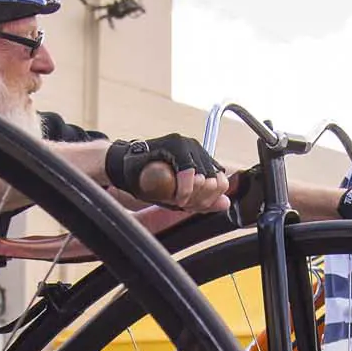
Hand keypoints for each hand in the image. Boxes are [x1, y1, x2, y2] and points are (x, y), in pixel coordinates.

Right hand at [106, 136, 228, 211]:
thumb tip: (226, 203)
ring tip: (178, 200)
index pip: (221, 183)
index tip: (193, 206)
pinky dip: (185, 188)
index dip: (210, 199)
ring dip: (193, 196)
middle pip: (215, 182)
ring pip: (205, 178)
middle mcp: (199, 151)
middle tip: (184, 205)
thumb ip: (203, 201)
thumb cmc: (151, 182)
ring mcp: (188, 145)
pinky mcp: (176, 144)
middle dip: (201, 200)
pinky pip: (189, 170)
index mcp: (203, 161)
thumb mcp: (180, 197)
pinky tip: (177, 196)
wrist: (125, 170)